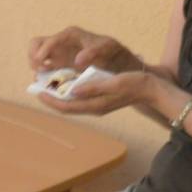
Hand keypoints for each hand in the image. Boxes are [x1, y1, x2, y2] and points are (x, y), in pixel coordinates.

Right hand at [28, 27, 141, 73]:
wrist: (116, 61)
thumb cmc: (111, 51)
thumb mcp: (107, 49)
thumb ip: (93, 52)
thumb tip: (77, 60)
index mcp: (71, 35)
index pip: (51, 39)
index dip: (44, 49)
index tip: (42, 62)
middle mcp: (61, 43)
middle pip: (36, 44)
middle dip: (33, 55)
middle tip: (39, 69)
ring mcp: (57, 54)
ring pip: (36, 55)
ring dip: (35, 66)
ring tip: (42, 77)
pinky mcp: (57, 65)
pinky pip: (42, 68)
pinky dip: (41, 75)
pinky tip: (47, 84)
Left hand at [37, 69, 152, 116]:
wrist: (153, 90)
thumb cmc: (135, 83)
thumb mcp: (115, 82)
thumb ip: (94, 87)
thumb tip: (72, 90)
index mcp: (95, 105)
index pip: (67, 106)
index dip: (51, 100)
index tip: (38, 92)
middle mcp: (94, 108)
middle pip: (67, 106)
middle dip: (52, 99)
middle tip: (39, 87)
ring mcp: (99, 106)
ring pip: (73, 103)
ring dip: (60, 96)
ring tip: (50, 85)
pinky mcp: (102, 101)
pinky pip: (81, 100)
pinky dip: (71, 94)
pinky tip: (69, 84)